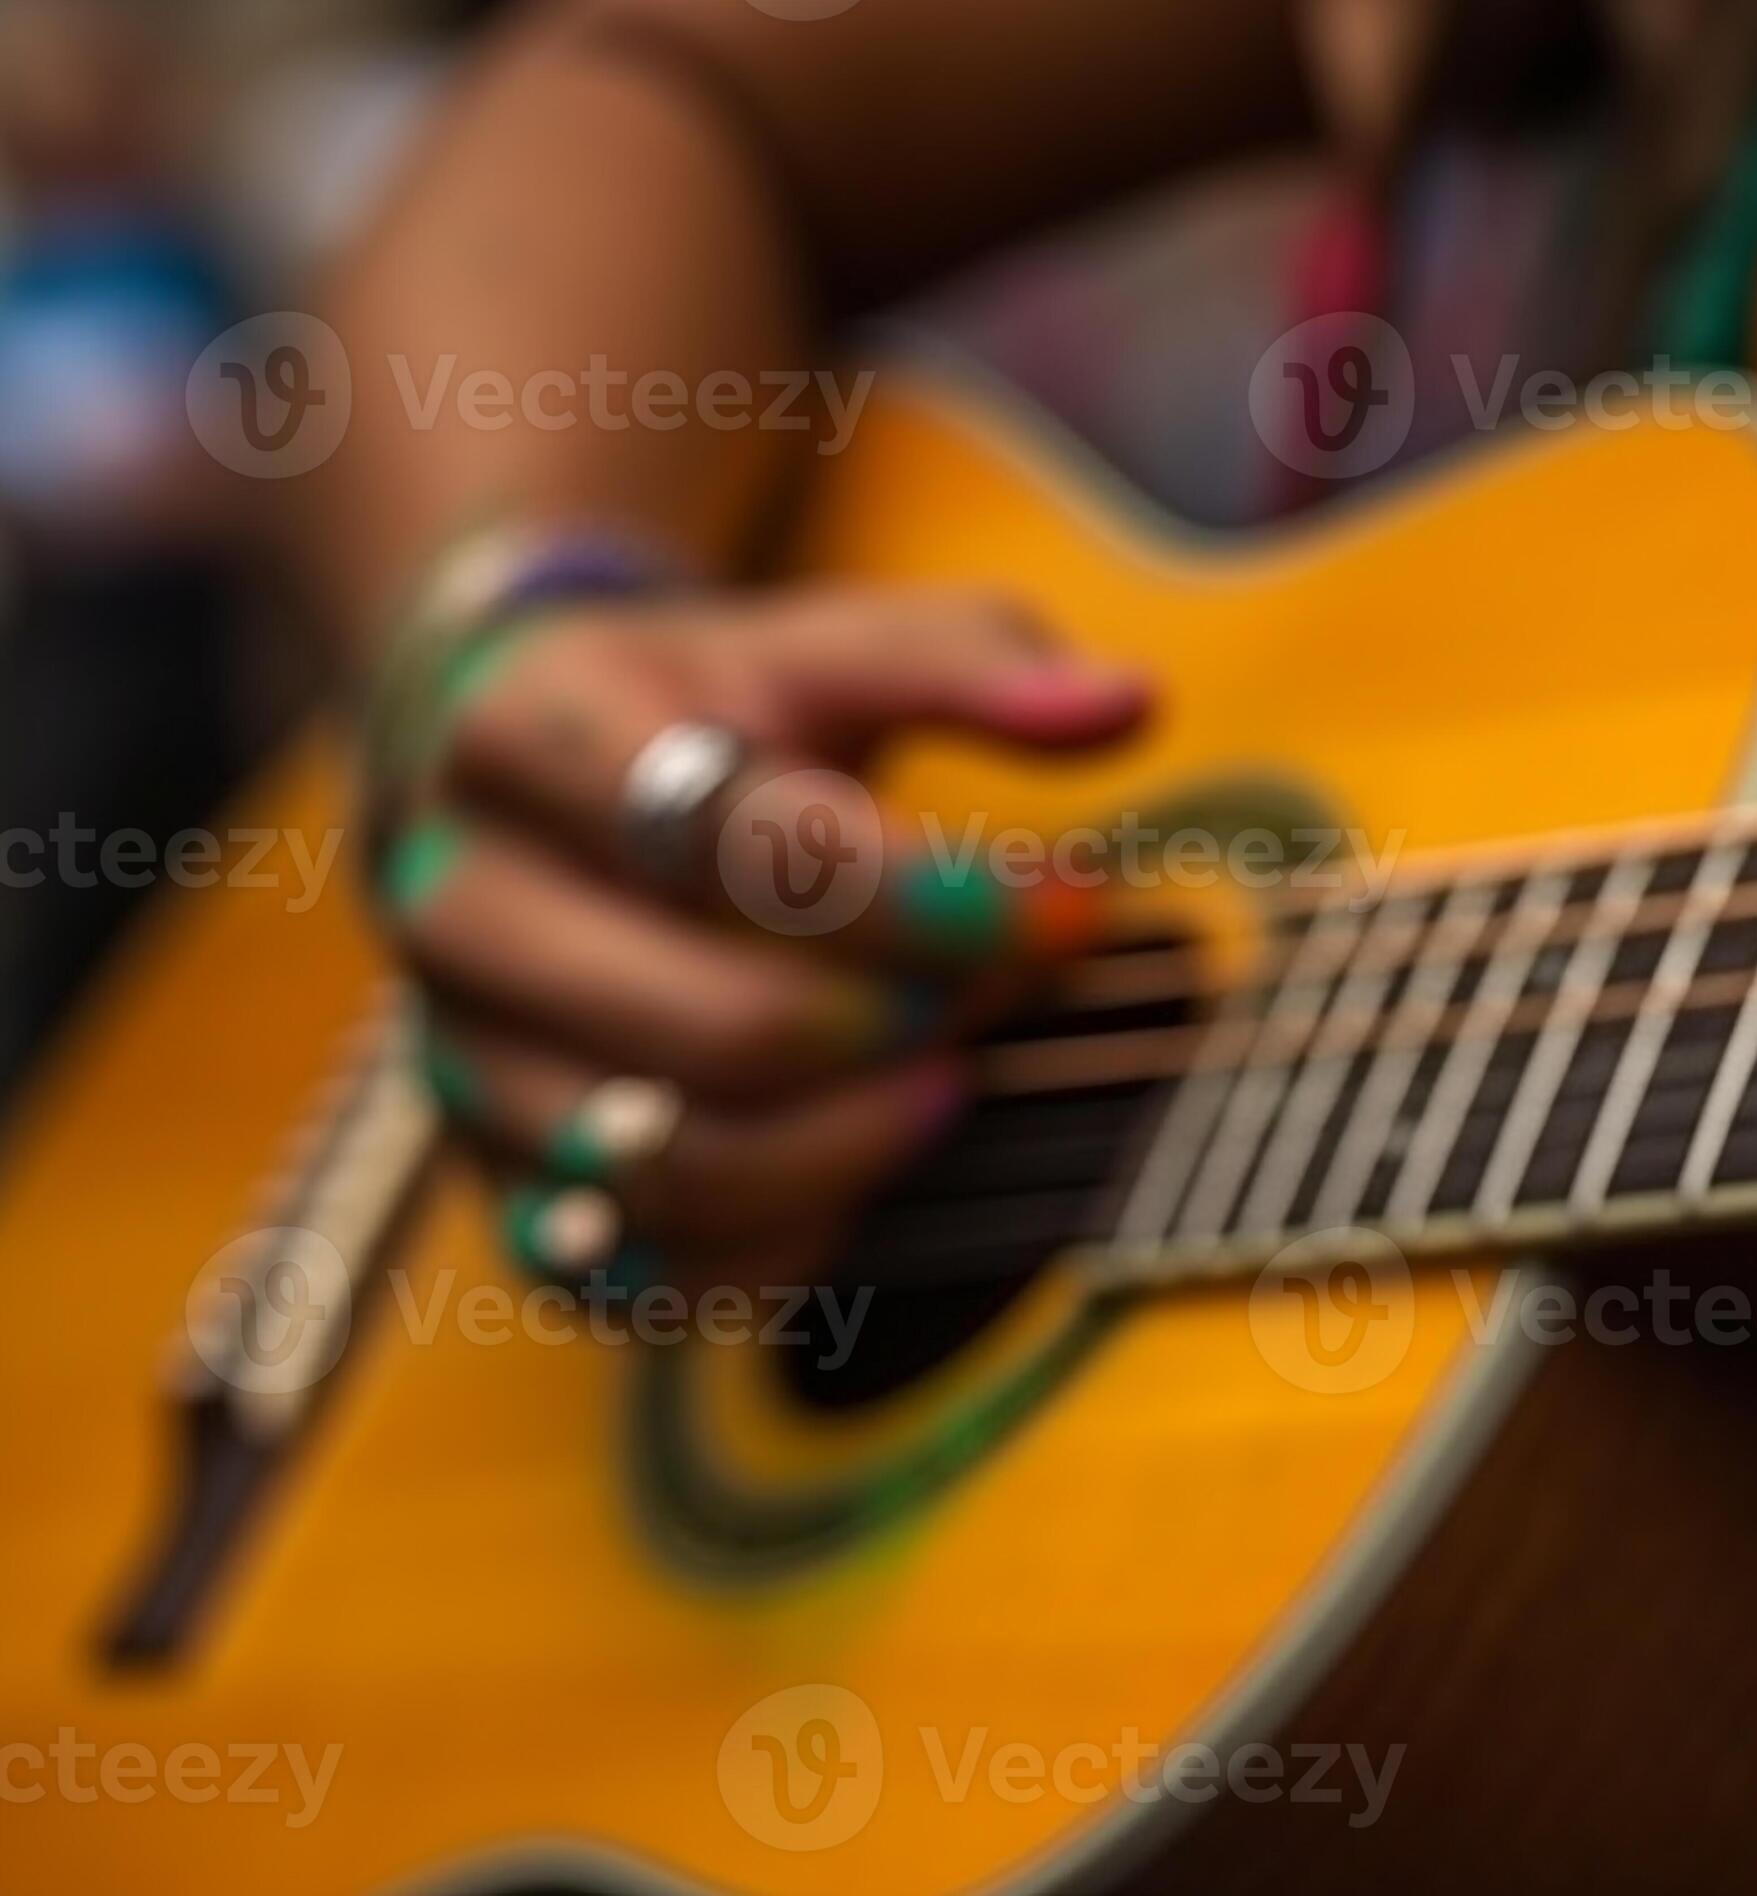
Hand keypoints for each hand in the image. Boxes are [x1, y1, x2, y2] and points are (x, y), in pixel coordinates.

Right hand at [375, 580, 1146, 1283]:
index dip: (936, 896)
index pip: (743, 841)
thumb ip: (978, 663)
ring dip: (855, 1148)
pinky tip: (866, 1169)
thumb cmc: (708, 711)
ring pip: (673, 1166)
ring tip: (951, 1085)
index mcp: (534, 736)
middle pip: (719, 1026)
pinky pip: (634, 1273)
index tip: (1073, 903)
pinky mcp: (491, 1179)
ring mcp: (460, 1058)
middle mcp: (459, 902)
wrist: (507, 782)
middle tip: (1002, 997)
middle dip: (906, 1027)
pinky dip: (776, 1243)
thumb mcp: (827, 647)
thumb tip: (1131, 705)